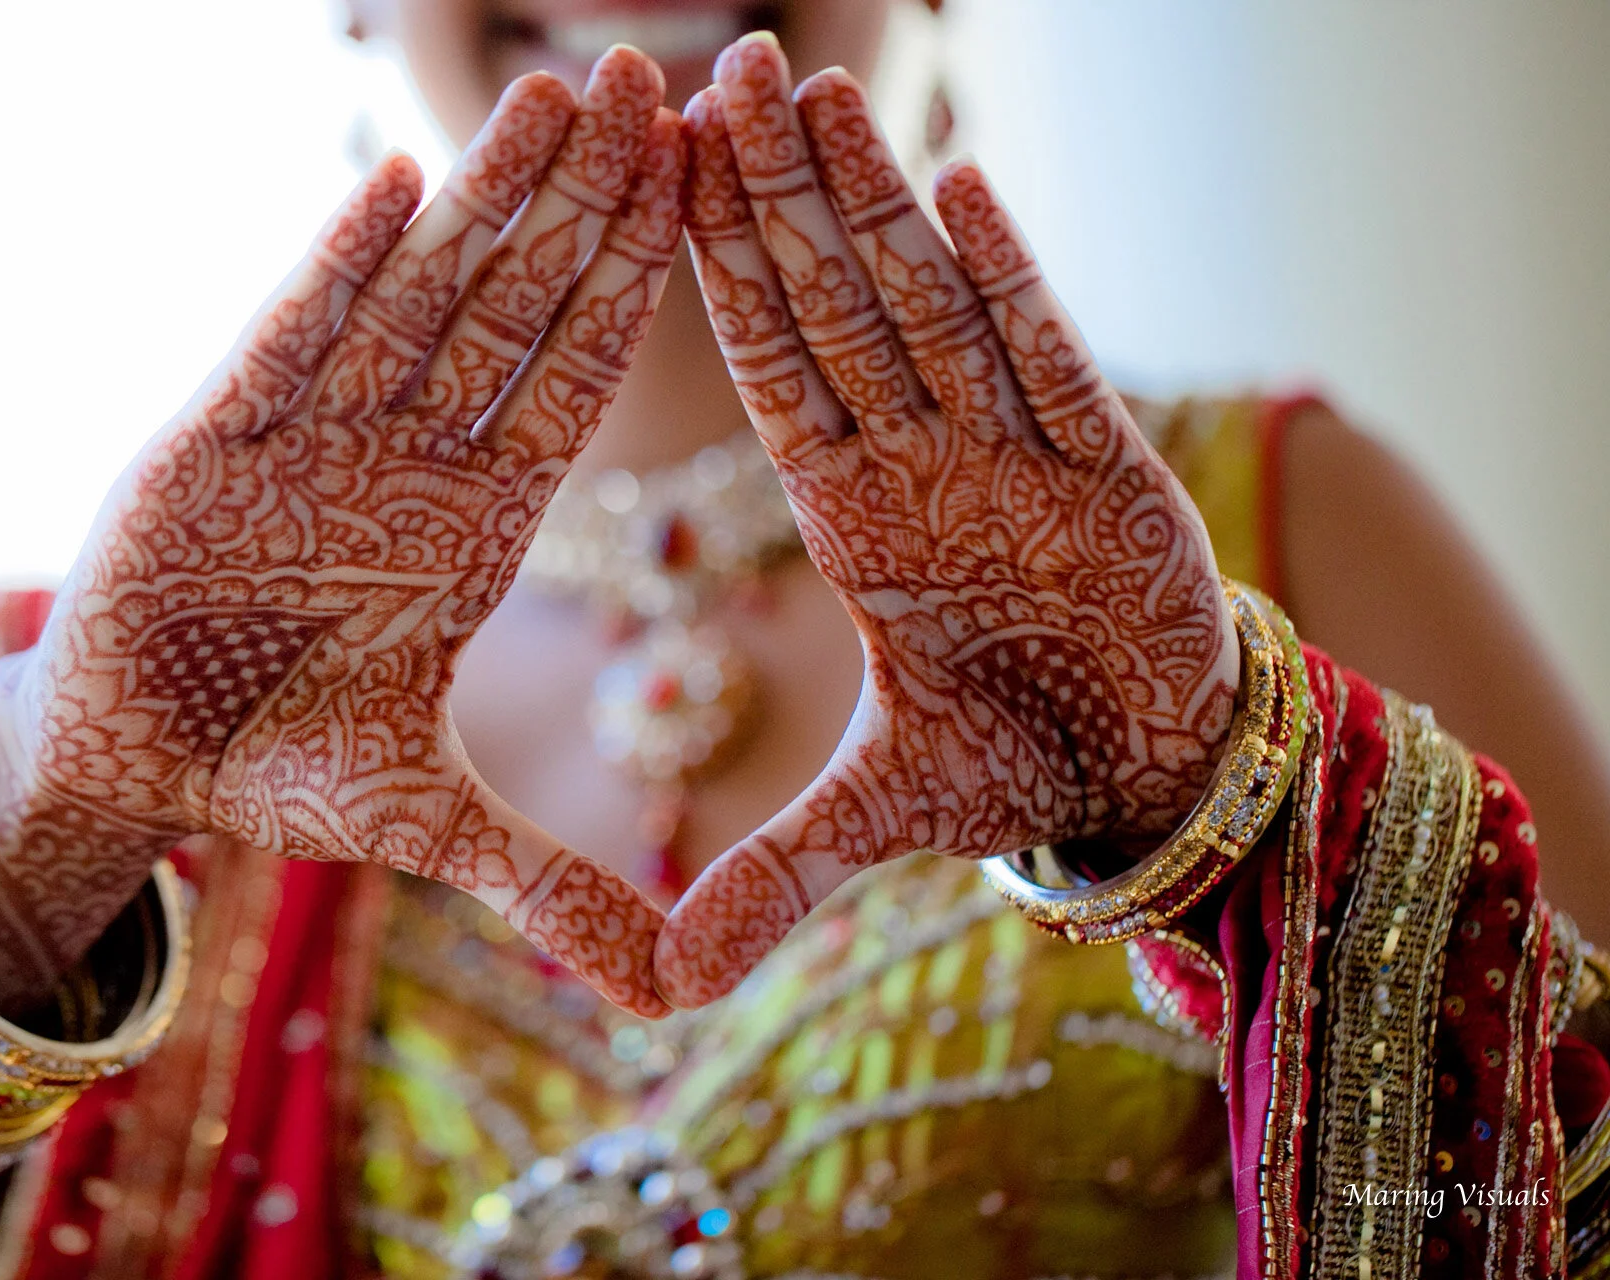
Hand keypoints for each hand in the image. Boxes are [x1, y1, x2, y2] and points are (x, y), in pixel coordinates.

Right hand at [0, 50, 683, 1016]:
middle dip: (588, 202)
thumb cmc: (277, 773)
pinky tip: (404, 185)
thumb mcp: (428, 825)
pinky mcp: (211, 446)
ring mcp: (312, 443)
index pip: (576, 386)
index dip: (641, 289)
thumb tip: (666, 989)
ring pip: (417, 300)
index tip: (706, 192)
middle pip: (516, 310)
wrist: (134, 763)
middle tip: (662, 80)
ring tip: (563, 95)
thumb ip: (545, 879)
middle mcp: (406, 465)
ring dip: (490, 201)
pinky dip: (344, 272)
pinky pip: (288, 344)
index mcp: (473, 528)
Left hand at [653, 36, 1239, 1006]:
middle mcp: (920, 466)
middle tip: (706, 76)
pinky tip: (956, 185)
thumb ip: (774, 875)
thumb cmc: (1015, 763)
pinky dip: (1006, 278)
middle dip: (768, 198)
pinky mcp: (1106, 468)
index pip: (767, 375)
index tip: (646, 181)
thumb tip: (660, 987)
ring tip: (805, 92)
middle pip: (831, 308)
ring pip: (927, 306)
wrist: (1152, 768)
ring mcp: (1011, 454)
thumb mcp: (878, 822)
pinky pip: (1047, 359)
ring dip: (867, 202)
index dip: (708, 277)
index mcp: (852, 519)